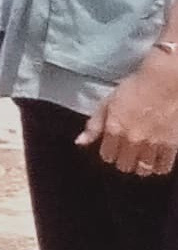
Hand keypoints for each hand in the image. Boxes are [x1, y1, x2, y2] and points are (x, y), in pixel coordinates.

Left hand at [83, 52, 177, 175]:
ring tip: (144, 159)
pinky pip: (163, 167)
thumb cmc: (137, 86)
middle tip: (130, 153)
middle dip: (125, 161)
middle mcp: (132, 139)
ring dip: (141, 166)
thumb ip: (94, 125)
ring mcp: (153, 143)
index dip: (110, 153)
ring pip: (143, 169)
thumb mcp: (108, 102)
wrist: (167, 79)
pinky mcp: (172, 144)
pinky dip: (159, 167)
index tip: (115, 148)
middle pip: (124, 165)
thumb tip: (80, 142)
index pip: (107, 156)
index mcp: (115, 129)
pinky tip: (158, 161)